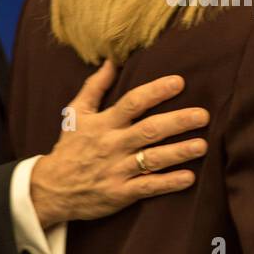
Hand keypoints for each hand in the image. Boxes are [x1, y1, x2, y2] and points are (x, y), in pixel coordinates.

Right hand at [29, 60, 209, 227]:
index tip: (179, 82)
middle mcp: (112, 145)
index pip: (132, 103)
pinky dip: (168, 183)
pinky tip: (189, 178)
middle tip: (202, 115)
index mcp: (104, 123)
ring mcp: (117, 170)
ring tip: (202, 145)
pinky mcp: (120, 193)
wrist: (51, 189)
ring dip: (178, 152)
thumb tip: (112, 60)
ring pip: (152, 159)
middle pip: (148, 130)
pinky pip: (147, 187)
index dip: (155, 92)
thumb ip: (95, 87)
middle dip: (177, 122)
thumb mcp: (76, 114)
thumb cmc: (70, 147)